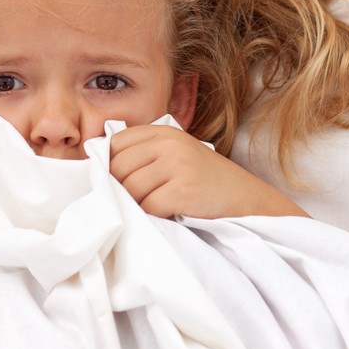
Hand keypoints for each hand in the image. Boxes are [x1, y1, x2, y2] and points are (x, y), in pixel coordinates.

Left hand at [109, 124, 308, 219]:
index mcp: (164, 132)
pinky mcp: (183, 189)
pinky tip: (168, 215)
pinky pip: (148, 206)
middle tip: (139, 201)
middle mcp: (169, 143)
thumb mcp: (177, 156)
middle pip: (118, 167)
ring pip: (130, 188)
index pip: (116, 143)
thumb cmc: (207, 183)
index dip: (111, 165)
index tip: (117, 181)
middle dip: (122, 188)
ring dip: (137, 205)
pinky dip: (153, 216)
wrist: (247, 200)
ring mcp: (177, 165)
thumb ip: (146, 155)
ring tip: (156, 208)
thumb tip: (100, 170)